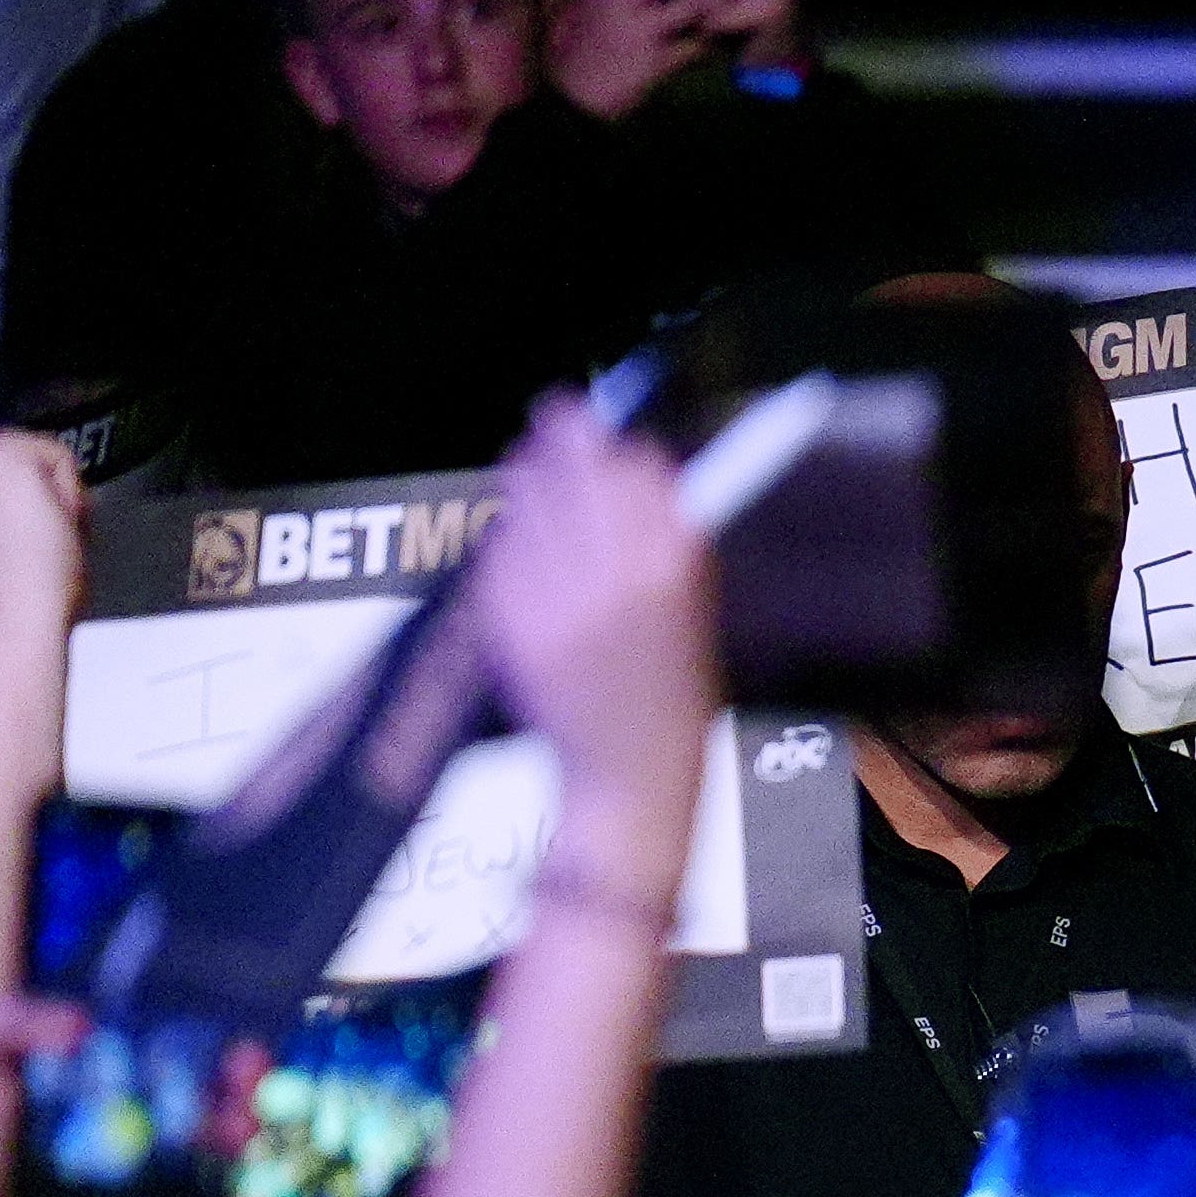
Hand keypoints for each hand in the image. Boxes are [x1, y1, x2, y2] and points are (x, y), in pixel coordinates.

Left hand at [466, 394, 715, 823]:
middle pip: (575, 460)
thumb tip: (638, 465)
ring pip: (528, 490)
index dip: (623, 439)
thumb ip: (670, 540)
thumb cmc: (670, 702)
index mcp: (672, 569)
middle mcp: (612, 572)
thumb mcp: (694, 615)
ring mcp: (555, 592)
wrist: (629, 777)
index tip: (616, 431)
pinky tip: (528, 547)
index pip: (638, 463)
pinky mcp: (509, 613)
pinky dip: (512, 536)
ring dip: (534, 474)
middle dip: (568, 436)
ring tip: (538, 472)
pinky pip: (500, 545)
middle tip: (562, 419)